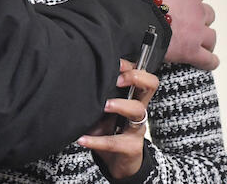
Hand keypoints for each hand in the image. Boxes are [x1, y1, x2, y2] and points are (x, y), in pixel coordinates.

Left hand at [78, 59, 158, 178]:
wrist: (120, 163)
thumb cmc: (111, 131)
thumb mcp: (103, 113)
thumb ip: (95, 99)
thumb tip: (75, 85)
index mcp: (132, 98)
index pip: (140, 74)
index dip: (131, 66)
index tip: (116, 63)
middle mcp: (138, 110)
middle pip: (150, 85)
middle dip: (135, 77)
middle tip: (118, 79)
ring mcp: (137, 128)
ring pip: (137, 110)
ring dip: (120, 105)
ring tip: (104, 106)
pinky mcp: (131, 147)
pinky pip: (115, 142)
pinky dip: (96, 141)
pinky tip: (82, 139)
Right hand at [127, 0, 218, 69]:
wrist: (136, 20)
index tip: (180, 1)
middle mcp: (198, 10)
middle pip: (206, 13)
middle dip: (198, 17)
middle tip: (185, 21)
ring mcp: (197, 32)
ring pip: (210, 35)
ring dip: (205, 37)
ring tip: (197, 40)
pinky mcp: (192, 52)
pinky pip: (208, 59)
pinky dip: (209, 61)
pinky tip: (207, 61)